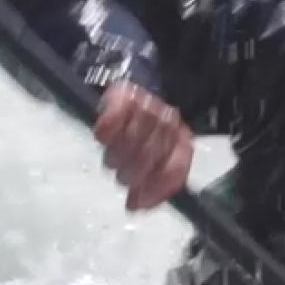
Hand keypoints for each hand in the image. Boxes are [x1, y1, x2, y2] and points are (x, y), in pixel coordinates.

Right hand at [93, 81, 192, 210]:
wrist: (136, 78)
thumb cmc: (145, 129)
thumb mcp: (159, 156)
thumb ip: (153, 184)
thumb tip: (134, 206)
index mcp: (182, 139)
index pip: (174, 169)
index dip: (155, 189)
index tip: (136, 203)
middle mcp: (169, 122)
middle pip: (146, 161)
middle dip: (131, 174)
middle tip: (124, 174)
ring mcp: (148, 107)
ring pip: (127, 145)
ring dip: (116, 156)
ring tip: (115, 156)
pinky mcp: (124, 94)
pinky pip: (111, 121)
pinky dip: (106, 131)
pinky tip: (103, 137)